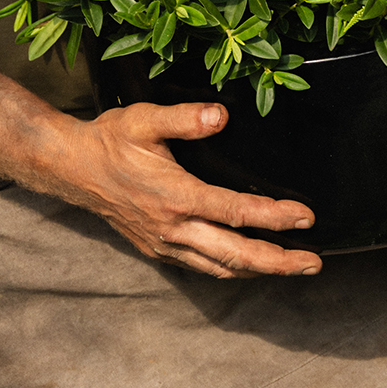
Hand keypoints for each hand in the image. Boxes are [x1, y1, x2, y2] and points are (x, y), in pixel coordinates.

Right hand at [49, 100, 321, 279]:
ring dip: (259, 271)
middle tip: (314, 263)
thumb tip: (221, 116)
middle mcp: (173, 228)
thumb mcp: (144, 119)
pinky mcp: (158, 250)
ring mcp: (165, 244)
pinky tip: (248, 265)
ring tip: (292, 267)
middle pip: (236, 255)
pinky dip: (231, 270)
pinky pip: (202, 268)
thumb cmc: (109, 141)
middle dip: (279, 261)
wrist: (72, 169)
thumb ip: (185, 118)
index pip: (236, 212)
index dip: (274, 217)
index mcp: (176, 196)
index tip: (306, 217)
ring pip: (220, 268)